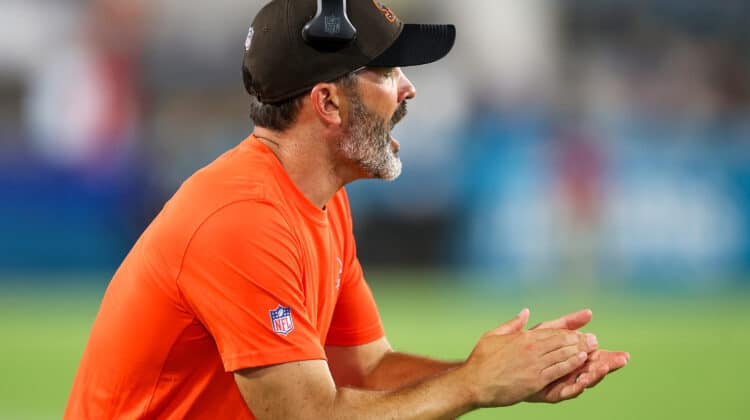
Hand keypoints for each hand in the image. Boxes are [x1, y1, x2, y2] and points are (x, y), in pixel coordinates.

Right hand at [461, 309, 596, 407]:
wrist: (474, 383)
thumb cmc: (480, 360)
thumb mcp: (493, 335)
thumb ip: (512, 324)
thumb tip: (525, 312)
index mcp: (522, 337)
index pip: (552, 332)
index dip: (569, 332)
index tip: (580, 332)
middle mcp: (531, 348)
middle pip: (561, 342)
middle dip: (580, 340)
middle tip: (594, 339)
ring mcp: (534, 364)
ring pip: (563, 354)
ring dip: (580, 350)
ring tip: (593, 348)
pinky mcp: (535, 380)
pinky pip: (558, 370)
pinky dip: (571, 364)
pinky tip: (582, 361)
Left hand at [526, 309, 629, 402]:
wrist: (503, 366)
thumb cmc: (526, 348)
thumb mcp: (547, 330)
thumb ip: (568, 323)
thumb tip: (589, 312)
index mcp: (572, 358)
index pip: (595, 358)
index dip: (609, 357)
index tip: (624, 355)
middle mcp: (571, 372)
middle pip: (594, 370)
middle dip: (608, 366)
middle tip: (622, 362)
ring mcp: (563, 383)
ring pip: (584, 381)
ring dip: (596, 375)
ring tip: (605, 367)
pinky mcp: (552, 393)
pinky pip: (567, 391)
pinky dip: (577, 385)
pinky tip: (584, 378)